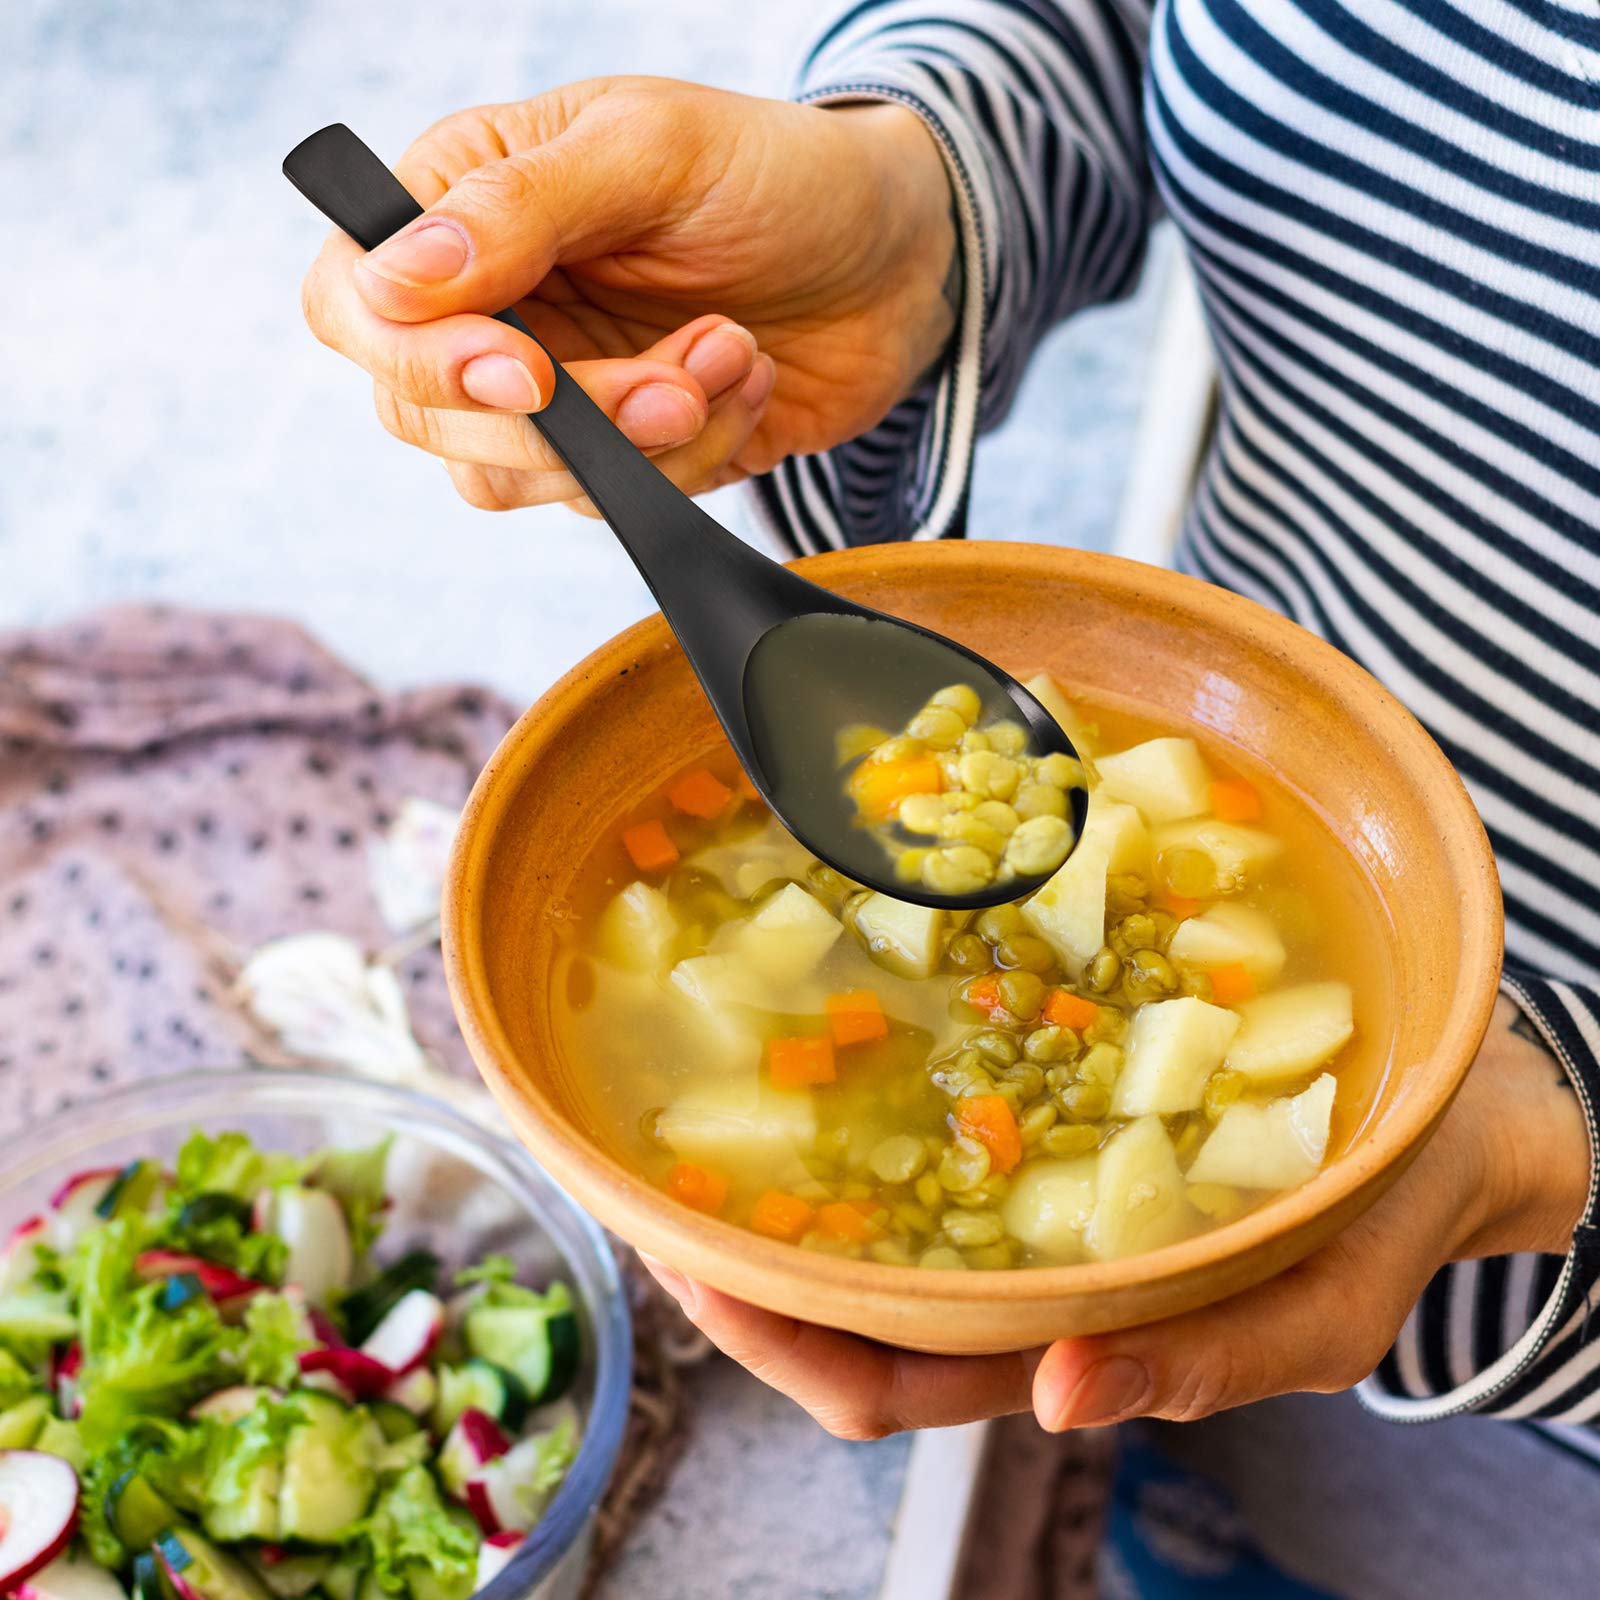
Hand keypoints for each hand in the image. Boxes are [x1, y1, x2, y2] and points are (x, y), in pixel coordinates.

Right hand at [300, 78, 956, 514]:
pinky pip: (615, 499)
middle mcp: (490, 305)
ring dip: (641, 438)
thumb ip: (519, 207)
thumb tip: (393, 276)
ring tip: (731, 353)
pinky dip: (692, 454)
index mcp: (465, 202)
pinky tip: (746, 377)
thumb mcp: (653, 151)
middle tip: (673, 383)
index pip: (354, 301)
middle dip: (565, 420)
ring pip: (521, 478)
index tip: (529, 371)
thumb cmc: (775, 173)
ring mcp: (553, 390)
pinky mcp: (619, 455)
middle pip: (426, 414)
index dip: (417, 356)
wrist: (896, 258)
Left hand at [643, 997, 1589, 1437]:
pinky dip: (868, 1069)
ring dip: (776, 1162)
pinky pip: (931, 1088)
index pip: (888, 1373)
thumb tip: (1070, 1400)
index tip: (690, 1271)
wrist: (1445, 1088)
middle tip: (644, 1173)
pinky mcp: (1038, 1084)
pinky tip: (823, 1003)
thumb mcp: (1327, 1305)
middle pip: (840, 1288)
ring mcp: (1018, 1171)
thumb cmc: (1386, 1209)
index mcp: (1062, 1334)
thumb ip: (1217, 1356)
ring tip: (694, 1092)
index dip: (781, 1342)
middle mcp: (1014, 1260)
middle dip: (734, 1251)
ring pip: (867, 1193)